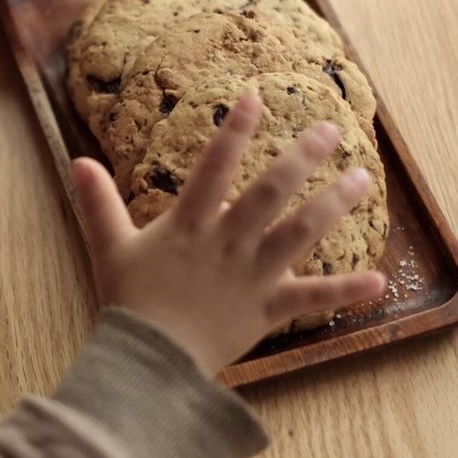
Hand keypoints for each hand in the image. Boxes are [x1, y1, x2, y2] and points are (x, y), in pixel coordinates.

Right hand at [71, 94, 386, 375]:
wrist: (150, 360)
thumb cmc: (129, 302)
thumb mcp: (108, 248)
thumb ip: (97, 204)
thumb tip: (77, 161)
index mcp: (192, 224)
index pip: (215, 167)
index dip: (235, 130)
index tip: (256, 97)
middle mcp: (229, 242)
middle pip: (272, 191)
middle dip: (302, 156)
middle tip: (329, 129)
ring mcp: (253, 275)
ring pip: (301, 232)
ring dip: (334, 204)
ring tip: (361, 179)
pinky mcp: (269, 309)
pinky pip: (313, 299)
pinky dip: (347, 291)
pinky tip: (380, 280)